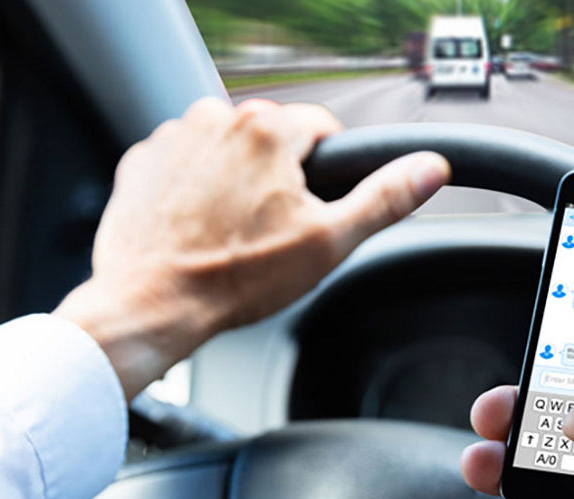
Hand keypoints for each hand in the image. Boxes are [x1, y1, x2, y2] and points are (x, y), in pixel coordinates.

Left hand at [55, 98, 449, 396]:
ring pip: (228, 149)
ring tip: (232, 232)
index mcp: (267, 129)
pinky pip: (186, 163)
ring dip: (235, 180)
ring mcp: (173, 137)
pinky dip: (195, 188)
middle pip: (273, 139)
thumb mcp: (328, 242)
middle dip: (279, 177)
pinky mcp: (143, 160)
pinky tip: (198, 228)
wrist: (150, 304)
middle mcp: (216, 118)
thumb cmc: (233, 278)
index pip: (322, 128)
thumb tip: (430, 169)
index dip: (328, 171)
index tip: (314, 207)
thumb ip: (384, 198)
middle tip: (272, 230)